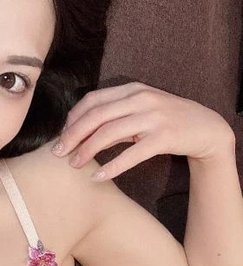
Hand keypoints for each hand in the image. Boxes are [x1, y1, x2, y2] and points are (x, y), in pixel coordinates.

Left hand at [52, 82, 234, 180]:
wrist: (206, 127)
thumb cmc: (166, 119)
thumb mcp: (141, 109)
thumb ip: (115, 114)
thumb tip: (79, 129)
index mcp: (132, 89)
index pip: (93, 100)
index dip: (73, 118)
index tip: (61, 135)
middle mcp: (141, 99)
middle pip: (96, 116)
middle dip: (73, 135)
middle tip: (58, 153)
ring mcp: (153, 117)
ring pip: (110, 133)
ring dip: (87, 150)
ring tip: (74, 165)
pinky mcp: (164, 137)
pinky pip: (132, 153)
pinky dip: (112, 166)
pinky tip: (98, 176)